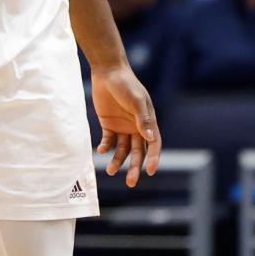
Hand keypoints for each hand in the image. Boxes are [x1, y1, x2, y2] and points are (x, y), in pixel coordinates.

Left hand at [92, 65, 161, 187]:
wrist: (107, 72)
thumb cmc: (126, 84)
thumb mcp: (136, 101)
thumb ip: (142, 120)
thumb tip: (151, 139)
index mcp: (148, 122)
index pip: (154, 145)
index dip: (154, 158)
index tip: (151, 172)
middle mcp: (137, 127)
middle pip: (138, 152)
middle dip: (135, 167)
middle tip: (130, 183)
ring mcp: (123, 127)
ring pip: (122, 150)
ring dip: (117, 161)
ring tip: (109, 171)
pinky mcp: (109, 124)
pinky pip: (108, 141)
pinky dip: (105, 147)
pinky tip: (100, 151)